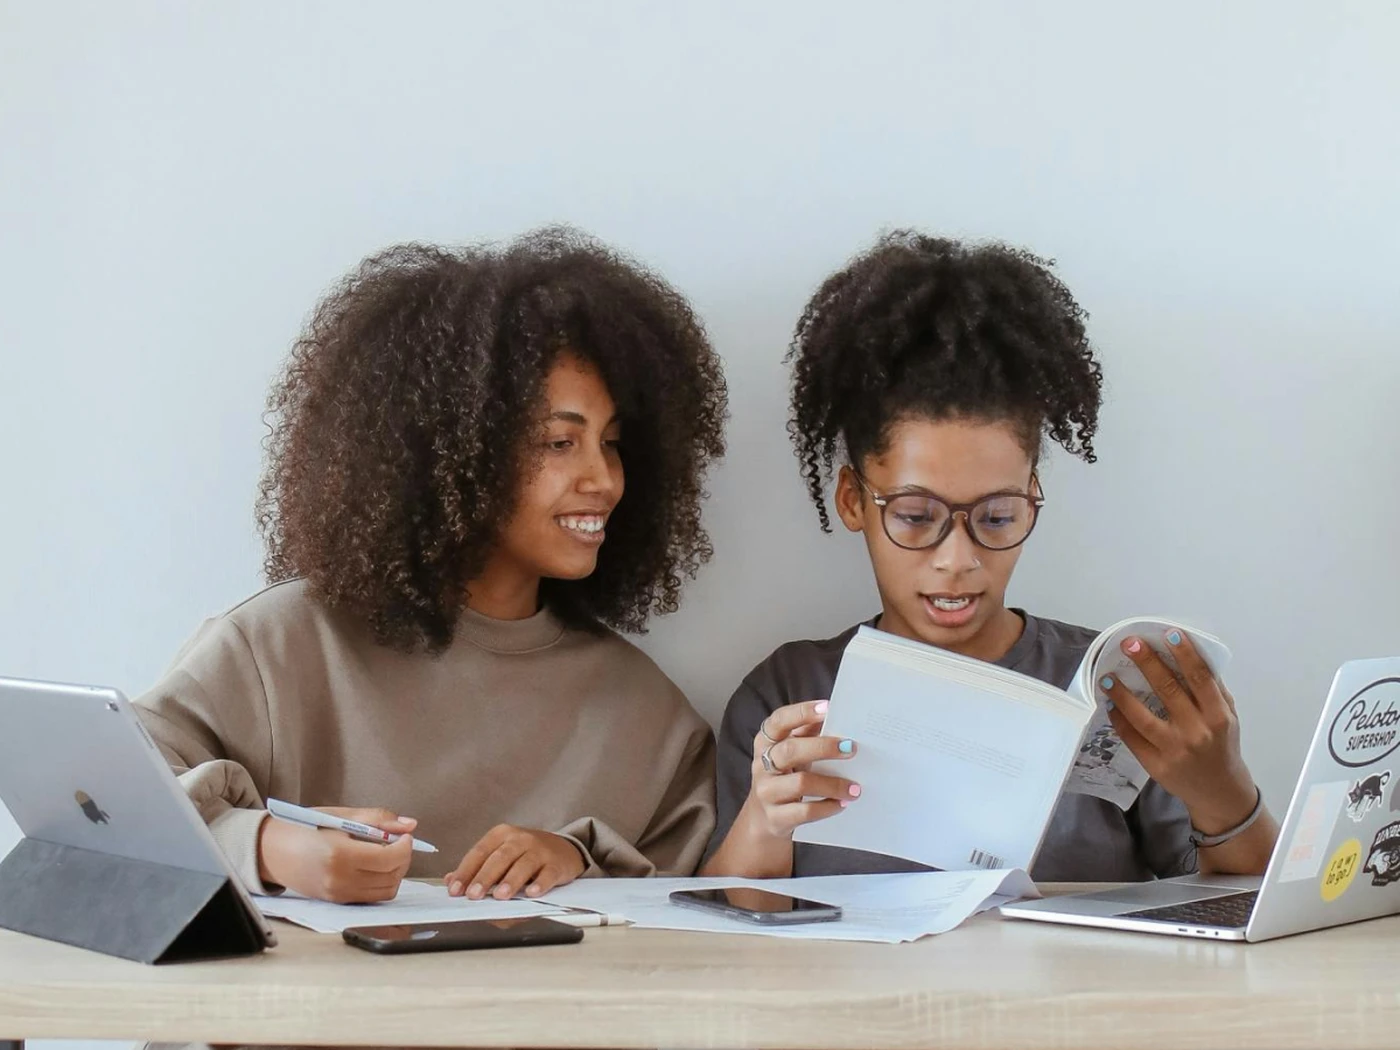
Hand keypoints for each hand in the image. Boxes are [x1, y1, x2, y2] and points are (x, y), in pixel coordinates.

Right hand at [257, 806, 415, 902]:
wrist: (271, 851)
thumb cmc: (304, 828)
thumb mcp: (341, 815)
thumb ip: (378, 819)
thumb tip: (409, 825)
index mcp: (340, 854)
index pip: (389, 858)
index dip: (405, 846)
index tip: (405, 836)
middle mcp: (339, 880)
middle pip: (391, 877)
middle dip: (403, 859)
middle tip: (398, 843)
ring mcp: (337, 895)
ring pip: (385, 891)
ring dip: (394, 873)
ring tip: (385, 854)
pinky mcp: (336, 902)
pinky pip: (370, 897)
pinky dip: (379, 883)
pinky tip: (372, 867)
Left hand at [448, 825, 586, 899]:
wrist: (564, 849)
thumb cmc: (527, 855)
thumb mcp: (501, 855)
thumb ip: (477, 868)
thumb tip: (450, 881)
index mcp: (501, 835)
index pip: (479, 852)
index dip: (466, 871)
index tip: (455, 889)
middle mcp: (520, 839)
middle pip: (500, 857)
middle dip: (485, 877)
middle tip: (474, 895)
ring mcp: (540, 850)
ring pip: (523, 864)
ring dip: (511, 880)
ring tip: (500, 896)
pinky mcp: (557, 863)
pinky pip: (548, 873)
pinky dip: (540, 883)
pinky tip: (532, 893)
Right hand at [734, 699, 860, 840]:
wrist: (765, 819)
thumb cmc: (786, 776)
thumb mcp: (792, 753)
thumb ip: (807, 734)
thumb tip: (837, 716)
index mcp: (765, 742)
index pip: (779, 721)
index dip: (802, 712)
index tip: (828, 708)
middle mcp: (761, 765)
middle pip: (790, 750)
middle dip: (823, 747)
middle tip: (851, 748)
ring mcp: (767, 792)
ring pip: (801, 783)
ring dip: (833, 784)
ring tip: (855, 788)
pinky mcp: (776, 818)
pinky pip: (805, 811)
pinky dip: (828, 807)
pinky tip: (842, 804)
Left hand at [1101, 630, 1257, 832]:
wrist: (1220, 792)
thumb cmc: (1222, 745)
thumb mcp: (1228, 717)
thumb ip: (1212, 690)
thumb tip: (1187, 654)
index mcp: (1218, 716)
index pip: (1200, 679)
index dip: (1185, 655)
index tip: (1169, 634)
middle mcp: (1197, 732)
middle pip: (1168, 692)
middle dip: (1148, 664)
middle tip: (1130, 643)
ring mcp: (1175, 750)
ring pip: (1143, 717)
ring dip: (1122, 695)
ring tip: (1107, 677)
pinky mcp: (1156, 766)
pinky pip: (1133, 738)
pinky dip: (1119, 720)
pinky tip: (1110, 705)